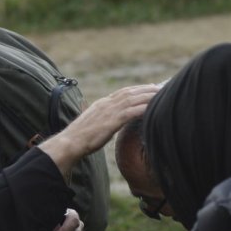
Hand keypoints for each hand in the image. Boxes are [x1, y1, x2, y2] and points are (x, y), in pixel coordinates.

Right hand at [38, 84, 162, 177]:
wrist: (71, 142)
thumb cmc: (80, 137)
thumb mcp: (92, 124)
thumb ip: (102, 119)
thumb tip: (108, 122)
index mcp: (101, 103)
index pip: (122, 92)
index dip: (136, 89)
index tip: (148, 88)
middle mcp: (106, 104)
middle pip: (129, 92)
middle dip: (145, 89)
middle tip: (159, 88)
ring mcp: (108, 112)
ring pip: (132, 100)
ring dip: (147, 96)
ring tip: (160, 95)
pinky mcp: (111, 121)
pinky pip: (130, 112)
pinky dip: (142, 109)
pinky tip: (151, 109)